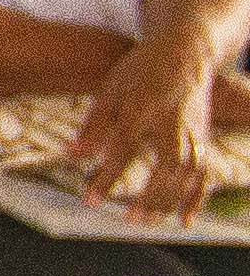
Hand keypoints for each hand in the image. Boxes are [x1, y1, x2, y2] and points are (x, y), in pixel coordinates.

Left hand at [70, 32, 223, 221]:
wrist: (185, 53)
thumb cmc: (141, 71)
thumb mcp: (110, 90)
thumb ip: (93, 126)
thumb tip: (71, 156)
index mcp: (144, 111)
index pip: (123, 150)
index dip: (106, 177)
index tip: (90, 201)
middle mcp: (173, 126)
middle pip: (165, 168)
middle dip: (149, 196)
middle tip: (129, 220)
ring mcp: (194, 134)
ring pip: (187, 175)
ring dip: (169, 202)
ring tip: (147, 221)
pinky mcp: (204, 140)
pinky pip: (204, 175)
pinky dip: (196, 200)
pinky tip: (183, 222)